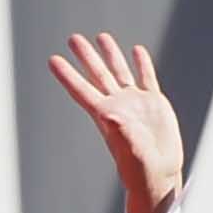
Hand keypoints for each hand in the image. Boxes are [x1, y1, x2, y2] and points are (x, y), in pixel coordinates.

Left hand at [47, 30, 185, 212]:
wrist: (159, 176)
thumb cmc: (141, 171)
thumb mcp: (131, 153)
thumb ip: (121, 134)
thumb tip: (110, 114)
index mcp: (107, 117)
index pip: (82, 91)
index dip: (68, 75)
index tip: (53, 60)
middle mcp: (118, 106)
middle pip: (98, 75)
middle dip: (86, 56)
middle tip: (73, 38)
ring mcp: (136, 103)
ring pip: (120, 71)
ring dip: (110, 54)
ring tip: (101, 36)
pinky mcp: (155, 103)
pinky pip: (146, 78)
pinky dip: (142, 63)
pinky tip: (136, 50)